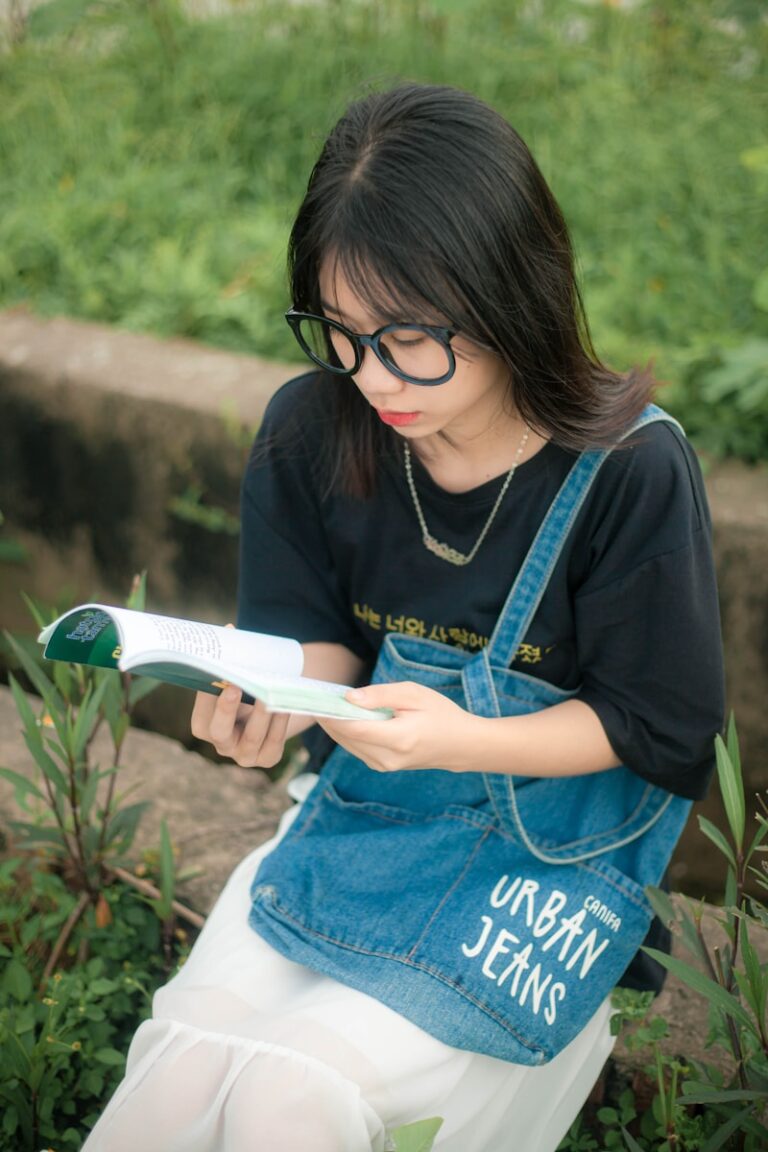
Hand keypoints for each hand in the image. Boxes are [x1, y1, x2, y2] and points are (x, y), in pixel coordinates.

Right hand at [190, 685, 288, 767]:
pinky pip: (274, 741)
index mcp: (204, 726)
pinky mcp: (267, 757)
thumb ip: (228, 678)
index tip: (218, 679)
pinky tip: (283, 706)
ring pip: (251, 737)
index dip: (208, 697)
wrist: (272, 711)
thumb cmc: (247, 692)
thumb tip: (229, 667)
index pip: (202, 714)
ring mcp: (244, 755)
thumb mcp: (235, 684)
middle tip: (233, 688)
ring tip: (267, 694)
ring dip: (260, 714)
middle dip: (225, 710)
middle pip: (218, 732)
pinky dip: (279, 723)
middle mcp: (221, 745)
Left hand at [318, 681, 482, 773]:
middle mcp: (388, 758)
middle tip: (315, 697)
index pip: (353, 728)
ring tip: (326, 704)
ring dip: (336, 725)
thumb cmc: (441, 714)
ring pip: (348, 744)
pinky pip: (357, 748)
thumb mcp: (414, 694)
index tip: (316, 697)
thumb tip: (349, 698)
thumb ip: (381, 695)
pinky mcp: (383, 767)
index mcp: (398, 738)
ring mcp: (385, 766)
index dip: (331, 713)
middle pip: (346, 737)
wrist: (462, 745)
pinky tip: (344, 717)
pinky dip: (348, 733)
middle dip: (328, 718)